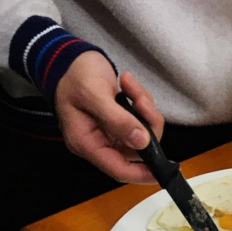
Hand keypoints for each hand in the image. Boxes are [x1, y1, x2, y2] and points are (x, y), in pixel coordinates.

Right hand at [55, 51, 164, 182]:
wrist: (70, 56)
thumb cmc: (74, 75)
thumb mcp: (94, 95)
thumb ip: (118, 120)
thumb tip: (142, 141)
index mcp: (86, 142)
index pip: (118, 168)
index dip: (141, 174)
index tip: (162, 172)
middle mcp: (100, 140)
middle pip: (136, 149)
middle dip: (147, 124)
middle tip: (141, 100)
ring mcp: (111, 130)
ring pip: (143, 131)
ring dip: (144, 108)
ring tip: (129, 85)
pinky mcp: (121, 119)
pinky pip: (141, 117)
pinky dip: (141, 101)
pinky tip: (127, 84)